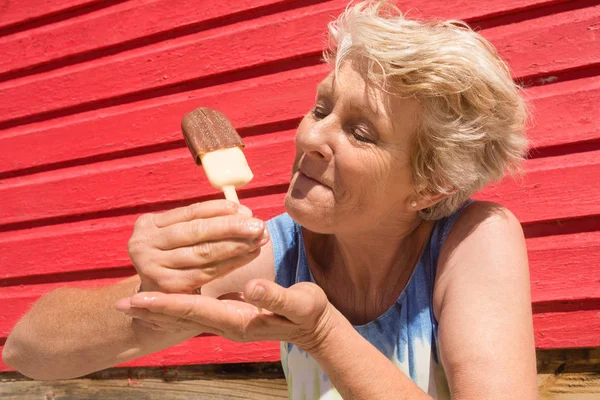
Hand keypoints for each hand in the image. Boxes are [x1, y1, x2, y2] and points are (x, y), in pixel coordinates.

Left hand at [115, 279, 336, 352]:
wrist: (315, 327)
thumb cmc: (309, 312)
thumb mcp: (300, 302)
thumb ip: (276, 297)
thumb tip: (254, 287)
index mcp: (240, 319)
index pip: (196, 310)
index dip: (166, 304)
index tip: (137, 299)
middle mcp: (228, 324)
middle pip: (182, 316)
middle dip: (151, 309)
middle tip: (118, 303)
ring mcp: (227, 322)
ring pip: (185, 316)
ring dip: (158, 309)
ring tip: (131, 303)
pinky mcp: (230, 315)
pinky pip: (195, 312)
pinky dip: (175, 307)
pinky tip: (163, 300)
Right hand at [128, 200, 268, 293]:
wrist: (157, 304)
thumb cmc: (178, 262)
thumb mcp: (180, 239)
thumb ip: (201, 224)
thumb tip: (242, 212)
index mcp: (148, 224)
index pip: (190, 212)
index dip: (220, 210)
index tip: (246, 210)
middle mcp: (142, 244)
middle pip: (196, 231)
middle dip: (231, 227)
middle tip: (259, 226)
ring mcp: (151, 267)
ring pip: (203, 252)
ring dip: (236, 245)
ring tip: (259, 240)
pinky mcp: (166, 288)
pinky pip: (206, 272)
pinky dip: (231, 263)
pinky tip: (249, 256)